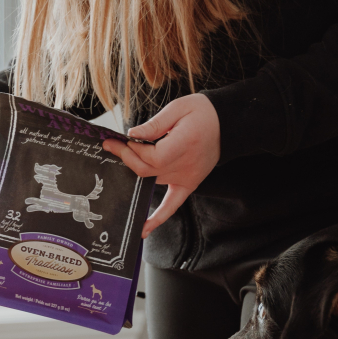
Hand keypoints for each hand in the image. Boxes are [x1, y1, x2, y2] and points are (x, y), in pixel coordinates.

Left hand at [101, 93, 220, 237]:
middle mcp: (185, 165)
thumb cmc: (202, 113)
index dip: (133, 151)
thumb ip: (155, 124)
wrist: (226, 125)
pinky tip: (143, 229)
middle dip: (126, 158)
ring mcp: (187, 178)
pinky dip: (158, 218)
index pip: (152, 157)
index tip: (120, 141)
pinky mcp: (189, 184)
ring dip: (134, 175)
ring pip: (152, 183)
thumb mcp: (178, 108)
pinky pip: (172, 205)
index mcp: (184, 144)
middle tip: (111, 146)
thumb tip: (132, 135)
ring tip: (119, 166)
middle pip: (147, 170)